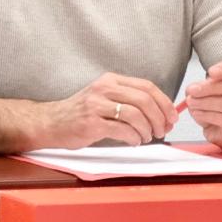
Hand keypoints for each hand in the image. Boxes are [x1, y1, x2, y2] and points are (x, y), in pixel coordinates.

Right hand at [36, 72, 177, 147]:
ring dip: (147, 129)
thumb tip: (161, 113)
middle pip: (144, 100)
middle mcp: (103, 89)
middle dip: (159, 118)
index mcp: (110, 80)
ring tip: (147, 137)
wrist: (50, 123)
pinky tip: (134, 141)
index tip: (172, 117)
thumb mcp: (103, 97)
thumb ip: (127, 100)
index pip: (147, 86)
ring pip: (135, 115)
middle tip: (163, 130)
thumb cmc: (80, 114)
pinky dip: (134, 137)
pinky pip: (123, 130)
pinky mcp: (91, 123)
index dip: (164, 102)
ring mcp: (96, 105)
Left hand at [186, 58, 221, 149]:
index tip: (210, 72)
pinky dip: (208, 115)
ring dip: (208, 102)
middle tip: (193, 91)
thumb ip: (198, 88)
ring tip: (192, 103)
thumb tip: (191, 90)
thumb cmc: (215, 108)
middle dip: (212, 87)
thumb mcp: (204, 94)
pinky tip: (197, 113)